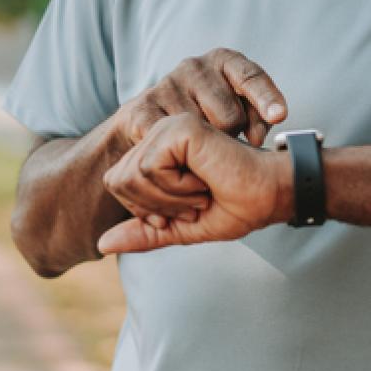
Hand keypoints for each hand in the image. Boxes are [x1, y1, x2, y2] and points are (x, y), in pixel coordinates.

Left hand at [100, 112, 290, 254]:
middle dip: (155, 206)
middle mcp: (157, 133)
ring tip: (200, 190)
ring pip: (132, 176)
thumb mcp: (180, 227)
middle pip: (117, 180)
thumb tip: (101, 244)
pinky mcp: (178, 128)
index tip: (184, 209)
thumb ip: (142, 233)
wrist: (270, 195)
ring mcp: (167, 127)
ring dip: (169, 198)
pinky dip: (177, 187)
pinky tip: (204, 179)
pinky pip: (150, 168)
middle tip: (193, 201)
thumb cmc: (234, 207)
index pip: (116, 184)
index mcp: (154, 151)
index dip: (144, 209)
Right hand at [114, 47, 286, 148]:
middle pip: (229, 115)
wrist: (148, 124)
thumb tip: (255, 137)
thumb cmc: (206, 117)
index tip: (279, 116)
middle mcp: (194, 67)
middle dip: (230, 136)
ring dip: (202, 148)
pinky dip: (178, 155)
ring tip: (197, 147)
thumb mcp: (239, 110)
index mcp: (224, 61)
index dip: (266, 98)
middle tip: (221, 141)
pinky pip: (171, 139)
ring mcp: (167, 84)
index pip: (250, 76)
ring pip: (201, 131)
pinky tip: (177, 156)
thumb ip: (256, 118)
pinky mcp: (142, 107)